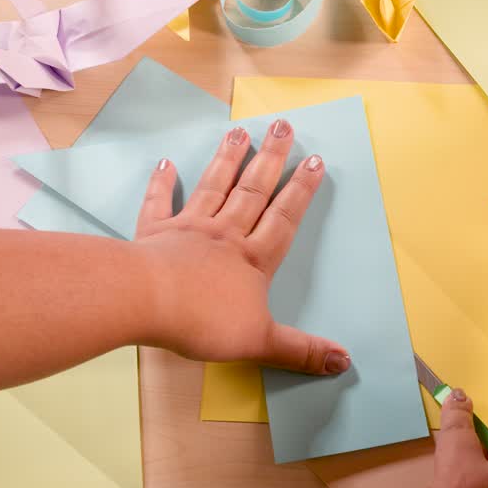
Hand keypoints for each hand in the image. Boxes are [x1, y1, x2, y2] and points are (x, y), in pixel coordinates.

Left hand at [133, 121, 349, 374]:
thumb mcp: (260, 341)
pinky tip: (165, 162)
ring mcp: (188, 229)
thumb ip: (301, 351)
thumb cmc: (202, 321)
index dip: (301, 190)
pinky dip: (161, 183)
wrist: (143, 302)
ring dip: (228, 160)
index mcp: (253, 259)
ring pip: (213, 187)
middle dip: (271, 159)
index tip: (315, 160)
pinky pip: (159, 203)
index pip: (284, 218)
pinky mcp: (153, 233)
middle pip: (253, 191)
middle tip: (283, 126)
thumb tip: (344, 362)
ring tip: (241, 132)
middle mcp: (225, 235)